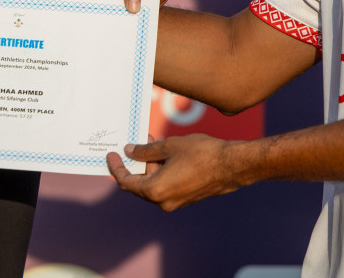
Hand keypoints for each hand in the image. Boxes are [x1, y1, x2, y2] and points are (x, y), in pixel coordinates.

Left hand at [108, 134, 242, 210]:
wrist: (232, 165)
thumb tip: (130, 151)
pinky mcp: (187, 198)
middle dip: (137, 163)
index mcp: (155, 190)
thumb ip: (146, 151)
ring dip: (151, 166)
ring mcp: (176, 202)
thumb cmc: (202, 153)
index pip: (126, 182)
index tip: (111, 155)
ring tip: (156, 143)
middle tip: (139, 142)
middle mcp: (163, 201)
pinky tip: (168, 155)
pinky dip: (162, 172)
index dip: (116, 167)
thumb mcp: (170, 146)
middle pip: (140, 183)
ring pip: (154, 184)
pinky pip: (166, 186)